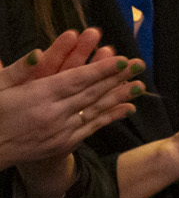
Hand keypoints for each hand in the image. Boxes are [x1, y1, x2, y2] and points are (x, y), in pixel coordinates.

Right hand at [0, 29, 144, 167]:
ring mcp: (61, 131)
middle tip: (140, 64)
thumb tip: (37, 53)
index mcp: (37, 96)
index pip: (76, 79)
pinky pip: (92, 127)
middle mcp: (54, 114)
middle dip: (118, 78)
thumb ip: (17, 71)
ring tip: (141, 85)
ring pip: (96, 109)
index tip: (123, 59)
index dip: (102, 69)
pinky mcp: (64, 143)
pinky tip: (127, 108)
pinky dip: (110, 116)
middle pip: (92, 92)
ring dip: (120, 96)